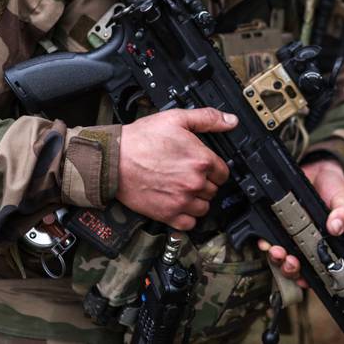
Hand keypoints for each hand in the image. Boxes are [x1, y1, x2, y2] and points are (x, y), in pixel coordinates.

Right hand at [115, 108, 235, 229]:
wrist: (113, 159)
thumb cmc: (141, 139)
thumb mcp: (176, 118)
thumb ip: (207, 118)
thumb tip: (230, 121)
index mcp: (201, 160)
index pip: (223, 173)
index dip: (214, 169)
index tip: (205, 168)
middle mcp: (194, 183)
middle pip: (213, 190)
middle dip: (205, 183)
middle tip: (189, 176)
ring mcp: (182, 201)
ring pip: (204, 208)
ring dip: (197, 201)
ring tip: (184, 190)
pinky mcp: (167, 215)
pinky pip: (189, 224)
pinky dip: (186, 217)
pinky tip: (179, 205)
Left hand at [258, 157, 343, 287]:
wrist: (318, 167)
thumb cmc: (333, 188)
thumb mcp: (342, 199)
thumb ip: (343, 214)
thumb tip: (336, 227)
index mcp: (321, 242)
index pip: (314, 268)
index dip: (307, 277)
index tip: (304, 279)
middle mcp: (303, 241)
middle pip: (293, 265)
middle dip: (289, 269)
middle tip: (290, 262)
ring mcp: (288, 232)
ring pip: (279, 255)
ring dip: (275, 258)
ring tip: (276, 251)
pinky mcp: (275, 220)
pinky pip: (266, 235)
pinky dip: (263, 240)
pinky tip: (264, 239)